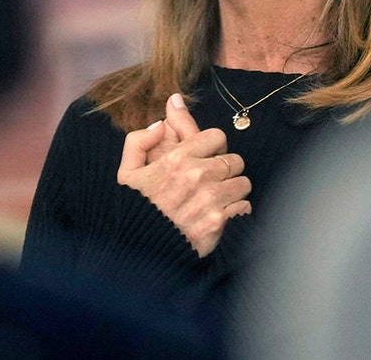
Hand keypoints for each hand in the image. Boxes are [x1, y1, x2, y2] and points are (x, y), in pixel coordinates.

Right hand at [117, 93, 251, 256]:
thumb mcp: (126, 173)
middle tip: (212, 180)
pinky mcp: (220, 222)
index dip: (213, 146)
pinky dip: (237, 211)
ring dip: (233, 190)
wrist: (138, 253)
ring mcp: (210, 199)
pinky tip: (221, 215)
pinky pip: (244, 206)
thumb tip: (164, 117)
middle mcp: (196, 175)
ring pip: (243, 183)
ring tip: (218, 198)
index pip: (217, 136)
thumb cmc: (134, 211)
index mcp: (176, 158)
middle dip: (225, 168)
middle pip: (234, 159)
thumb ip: (140, 140)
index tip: (207, 158)